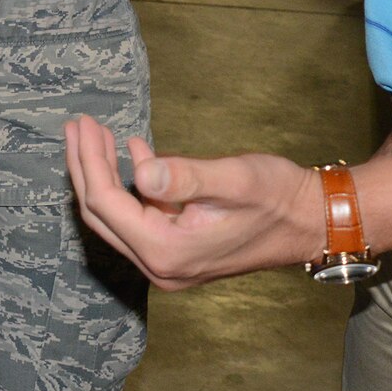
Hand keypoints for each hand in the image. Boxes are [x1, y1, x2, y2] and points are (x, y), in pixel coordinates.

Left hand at [63, 116, 326, 290]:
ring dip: (103, 174)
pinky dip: (128, 186)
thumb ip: (185, 176)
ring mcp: (169, 264)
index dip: (89, 162)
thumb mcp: (233, 179)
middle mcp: (162, 266)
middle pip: (102, 215)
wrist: (313, 222)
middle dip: (86, 167)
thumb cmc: (278, 197)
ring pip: (116, 218)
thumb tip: (140, 170)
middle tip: (79, 124)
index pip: (107, 204)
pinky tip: (134, 152)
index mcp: (168, 251)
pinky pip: (139, 220)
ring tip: (95, 133)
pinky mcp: (178, 253)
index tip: (83, 124)